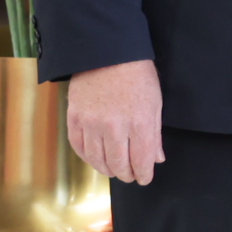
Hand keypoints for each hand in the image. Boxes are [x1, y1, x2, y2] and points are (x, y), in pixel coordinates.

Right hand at [66, 60, 163, 184]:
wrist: (108, 53)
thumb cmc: (137, 76)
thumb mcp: (155, 103)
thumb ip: (154, 134)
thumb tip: (157, 158)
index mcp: (139, 123)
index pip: (141, 160)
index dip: (143, 174)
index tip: (144, 178)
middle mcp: (114, 127)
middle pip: (119, 164)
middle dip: (126, 174)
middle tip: (130, 176)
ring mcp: (91, 123)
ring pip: (97, 160)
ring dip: (107, 169)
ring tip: (114, 170)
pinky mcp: (74, 118)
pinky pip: (79, 147)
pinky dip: (87, 157)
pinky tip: (95, 159)